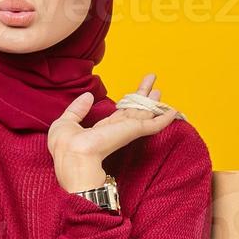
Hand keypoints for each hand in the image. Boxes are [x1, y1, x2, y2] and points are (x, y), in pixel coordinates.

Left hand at [48, 73, 179, 190]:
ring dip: (153, 101)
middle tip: (153, 82)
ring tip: (160, 88)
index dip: (128, 102)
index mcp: (101, 131)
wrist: (73, 156)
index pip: (119, 115)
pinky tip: (173, 112)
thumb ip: (78, 109)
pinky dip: (163, 119)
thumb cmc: (65, 146)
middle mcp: (115, 132)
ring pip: (144, 114)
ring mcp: (125, 132)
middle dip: (143, 97)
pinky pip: (152, 125)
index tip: (135, 92)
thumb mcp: (66, 123)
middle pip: (134, 111)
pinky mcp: (132, 132)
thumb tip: (89, 96)